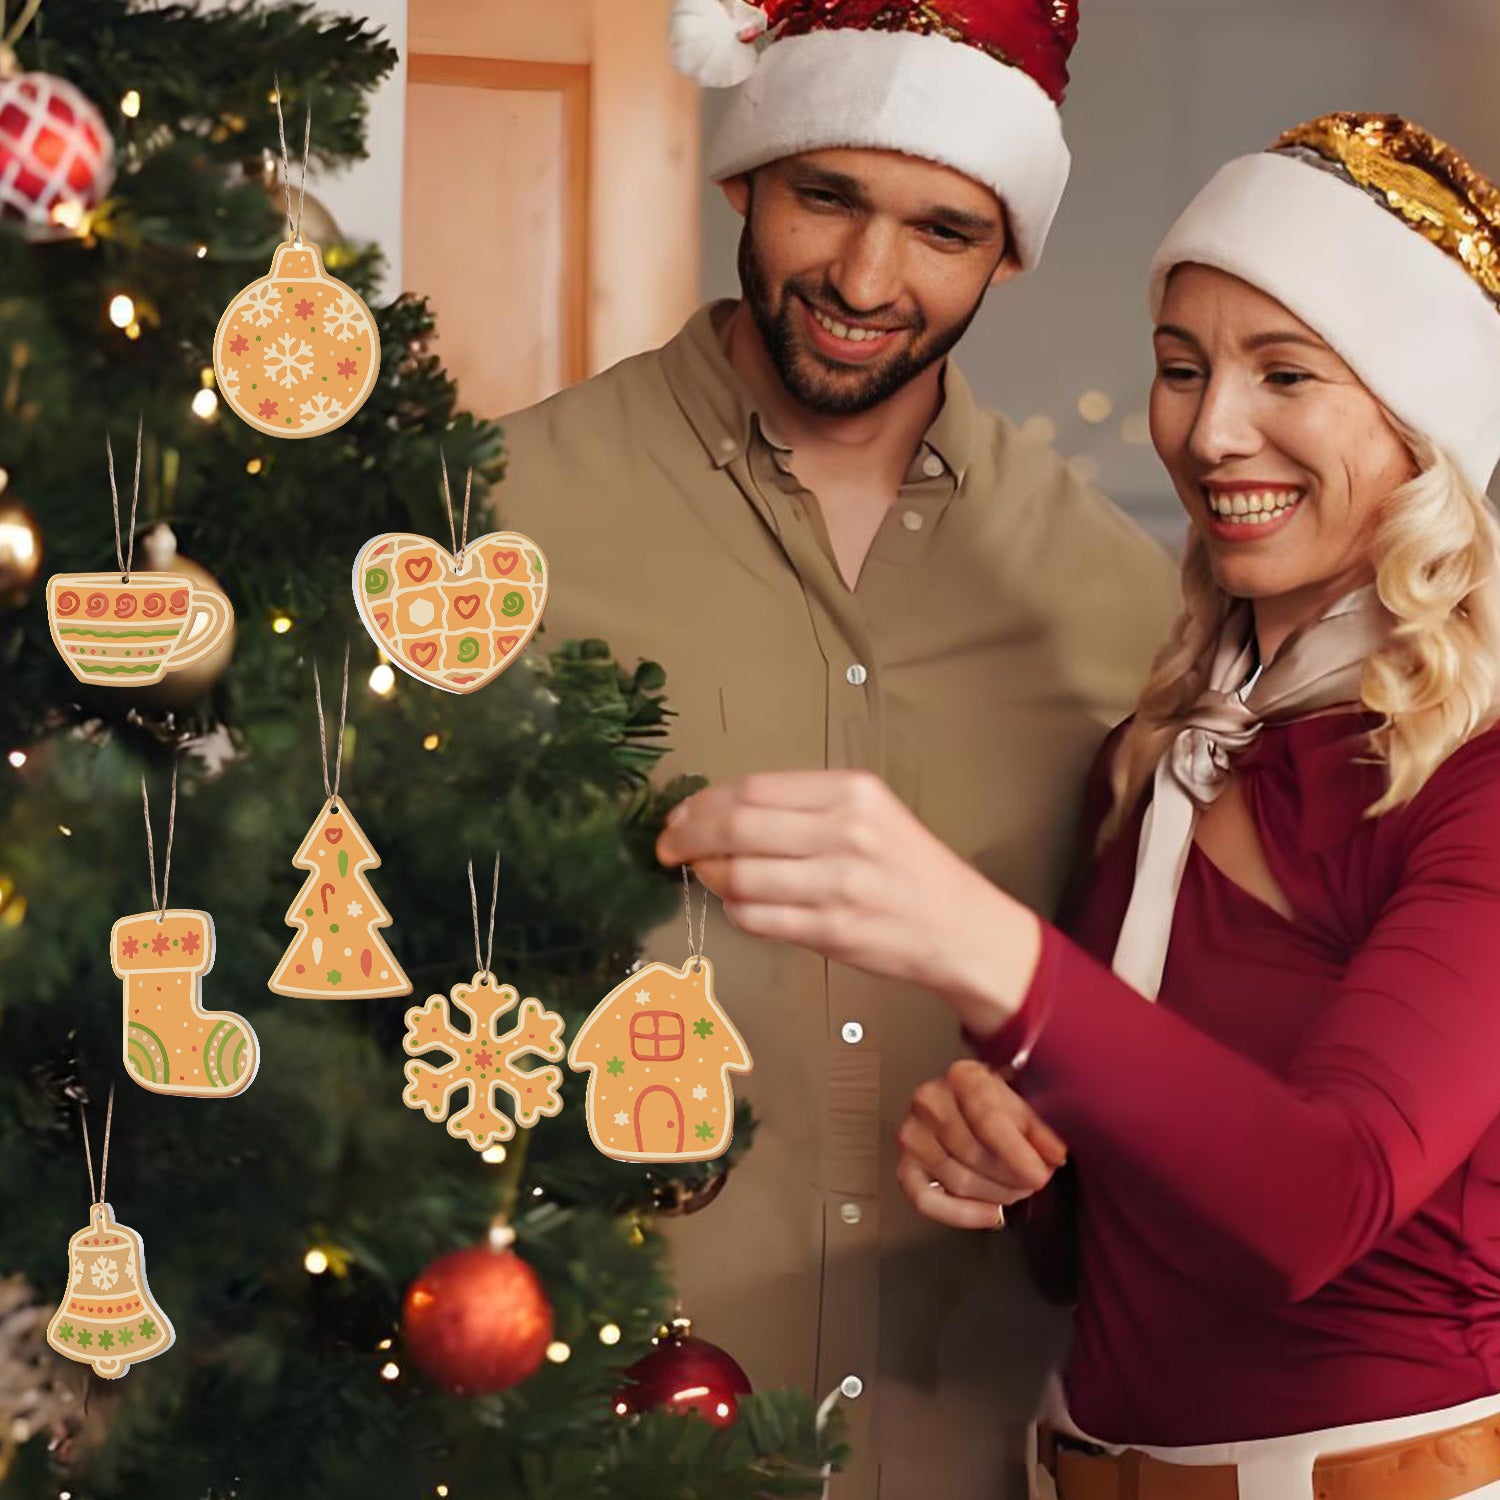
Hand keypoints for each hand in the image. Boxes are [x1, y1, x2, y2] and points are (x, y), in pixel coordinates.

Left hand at [655, 771, 1039, 1028]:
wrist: (962, 928)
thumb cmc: (910, 869)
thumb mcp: (869, 813)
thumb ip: (803, 808)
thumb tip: (720, 811)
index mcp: (852, 792)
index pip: (753, 788)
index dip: (703, 803)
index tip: (680, 815)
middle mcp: (845, 833)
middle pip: (737, 826)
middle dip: (687, 836)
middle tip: (667, 846)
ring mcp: (839, 885)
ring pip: (739, 876)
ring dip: (708, 877)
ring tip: (704, 875)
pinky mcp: (832, 931)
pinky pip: (757, 918)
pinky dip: (734, 910)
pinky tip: (736, 902)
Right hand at [896, 1059, 1067, 1230]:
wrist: (965, 1103)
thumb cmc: (996, 1103)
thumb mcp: (1023, 1104)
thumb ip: (1041, 1129)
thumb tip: (1054, 1156)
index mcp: (962, 1076)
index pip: (987, 1119)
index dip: (1016, 1153)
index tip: (1040, 1174)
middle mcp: (929, 1101)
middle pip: (973, 1155)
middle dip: (1011, 1177)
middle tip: (1033, 1182)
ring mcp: (913, 1134)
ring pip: (958, 1181)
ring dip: (996, 1196)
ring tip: (1016, 1190)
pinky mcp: (905, 1165)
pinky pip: (928, 1201)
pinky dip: (963, 1215)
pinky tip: (991, 1214)